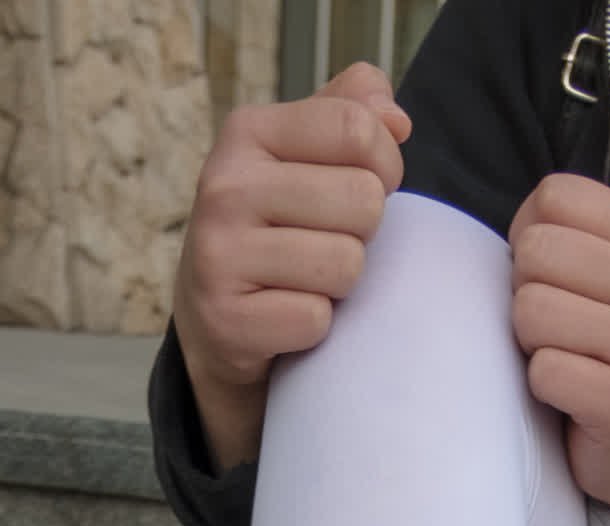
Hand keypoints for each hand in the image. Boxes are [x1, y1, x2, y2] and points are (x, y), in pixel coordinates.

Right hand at [171, 61, 411, 469]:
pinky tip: (285, 315)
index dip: (386, 164)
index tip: (366, 186)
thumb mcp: (304, 155)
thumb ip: (351, 113)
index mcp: (248, 131)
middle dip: (363, 230)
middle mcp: (226, 186)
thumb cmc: (275, 228)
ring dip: (341, 283)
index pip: (357, 128)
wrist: (212, 317)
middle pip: (364, 199)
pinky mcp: (226, 320)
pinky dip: (315, 327)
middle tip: (327, 242)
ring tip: (306, 279)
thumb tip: (397, 120)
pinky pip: (316, 319)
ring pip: (346, 264)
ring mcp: (220, 254)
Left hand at [509, 174, 609, 525]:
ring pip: (532, 308)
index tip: (557, 278)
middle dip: (528, 290)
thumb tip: (517, 237)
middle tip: (557, 326)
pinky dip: (541, 386)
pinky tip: (568, 393)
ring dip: (531, 341)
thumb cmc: (608, 348)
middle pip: (537, 249)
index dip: (533, 235)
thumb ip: (566, 233)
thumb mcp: (605, 273)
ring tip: (562, 356)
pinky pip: (544, 370)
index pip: (555, 196)